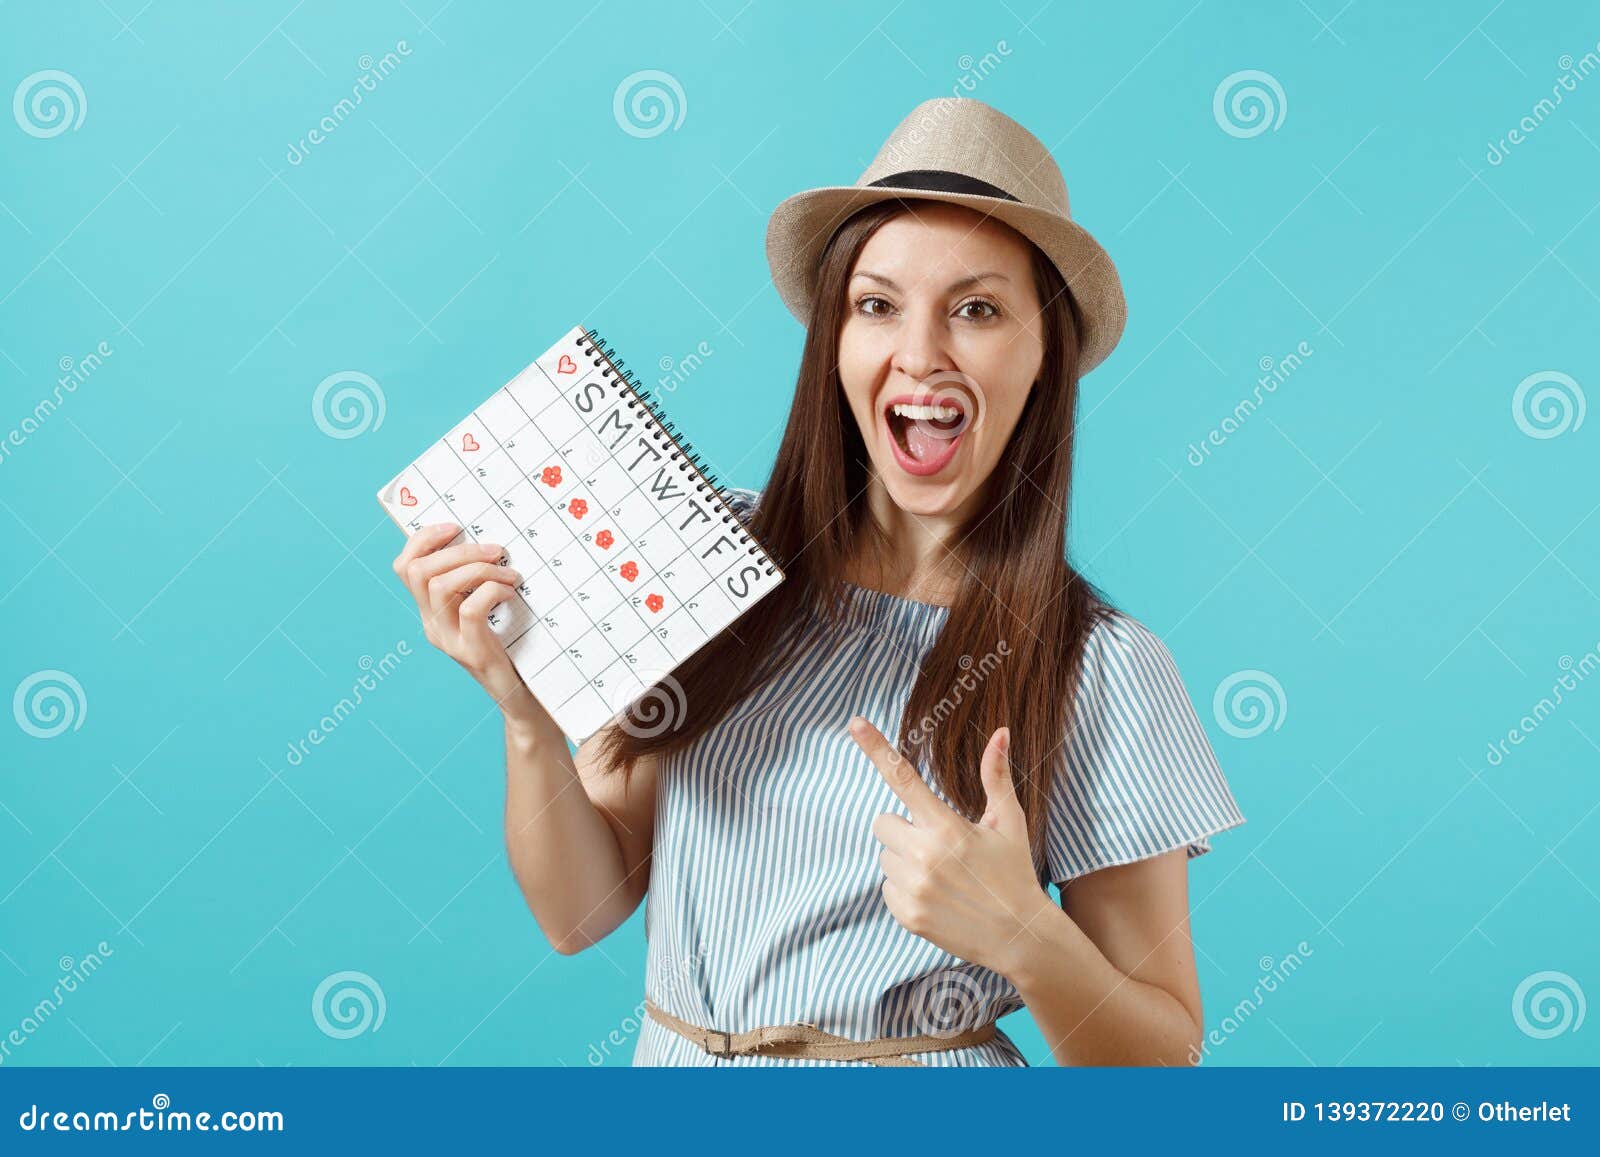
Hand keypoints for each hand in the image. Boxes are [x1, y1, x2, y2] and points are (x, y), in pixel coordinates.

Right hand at [393, 523, 548, 729]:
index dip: (424, 539)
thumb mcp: (487, 610)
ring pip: (440, 586)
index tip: (456, 527)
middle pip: (420, 571)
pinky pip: (470, 608)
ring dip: (479, 569)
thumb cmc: (513, 647)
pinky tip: (511, 593)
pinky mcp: (472, 652)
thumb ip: (476, 583)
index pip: (405, 567)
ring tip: (509, 574)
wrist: (524, 699)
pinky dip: (492, 591)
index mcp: (430, 611)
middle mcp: (432, 625)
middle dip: (459, 550)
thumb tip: (487, 539)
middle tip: (496, 550)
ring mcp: (449, 640)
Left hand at [849, 716, 1055, 979]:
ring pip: (884, 856)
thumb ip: (996, 776)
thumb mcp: (1008, 823)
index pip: (903, 778)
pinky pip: (886, 887)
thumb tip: (1001, 732)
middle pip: (882, 822)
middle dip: (904, 827)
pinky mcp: (906, 915)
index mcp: (947, 828)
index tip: (855, 722)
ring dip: (904, 859)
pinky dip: (905, 888)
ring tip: (942, 873)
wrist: (1020, 937)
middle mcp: (925, 856)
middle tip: (938, 843)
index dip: (876, 748)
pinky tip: (936, 895)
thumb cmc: (1014, 872)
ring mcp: (913, 889)